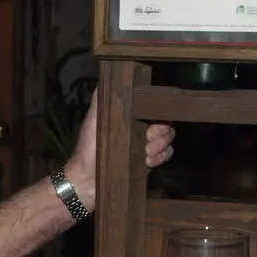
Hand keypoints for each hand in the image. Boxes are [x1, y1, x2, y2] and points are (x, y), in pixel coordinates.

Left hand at [64, 86, 176, 213]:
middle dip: (159, 134)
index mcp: (130, 117)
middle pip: (166, 126)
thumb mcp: (93, 119)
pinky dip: (159, 158)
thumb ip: (100, 98)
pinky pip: (166, 156)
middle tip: (144, 141)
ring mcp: (146, 146)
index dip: (158, 116)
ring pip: (168, 141)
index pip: (156, 110)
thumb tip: (107, 76)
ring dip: (158, 147)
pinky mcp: (148, 163)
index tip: (150, 124)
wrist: (87, 180)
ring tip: (143, 153)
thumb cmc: (88, 149)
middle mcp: (140, 130)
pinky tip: (146, 162)